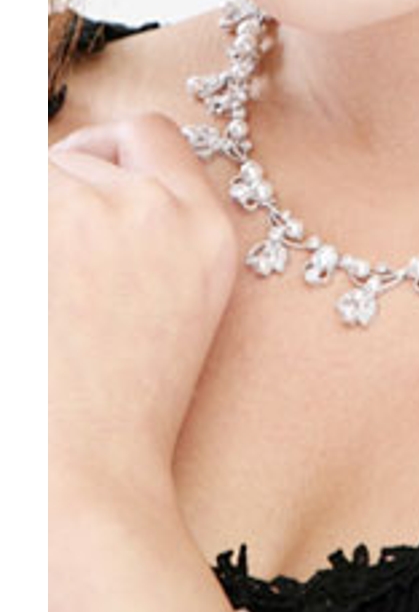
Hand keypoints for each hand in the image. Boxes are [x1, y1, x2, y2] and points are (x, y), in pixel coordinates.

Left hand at [49, 112, 238, 494]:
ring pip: (34, 171)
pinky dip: (17, 238)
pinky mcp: (34, 224)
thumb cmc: (120, 405)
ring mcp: (93, 214)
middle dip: (55, 195)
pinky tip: (31, 296)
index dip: (108, 153)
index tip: (83, 184)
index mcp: (207, 231)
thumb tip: (94, 177)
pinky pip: (15, 190)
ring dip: (28, 213)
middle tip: (48, 270)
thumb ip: (157, 231)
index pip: (154, 135)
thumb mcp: (180, 305)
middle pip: (80, 153)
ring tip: (38, 293)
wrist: (80, 476)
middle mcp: (160, 210)